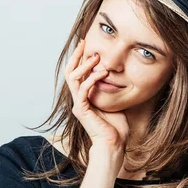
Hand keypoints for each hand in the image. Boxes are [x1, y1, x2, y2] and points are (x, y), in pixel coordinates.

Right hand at [65, 38, 129, 154]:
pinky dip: (92, 79)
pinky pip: (83, 90)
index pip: (78, 72)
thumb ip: (110, 88)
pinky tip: (102, 73)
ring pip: (73, 79)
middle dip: (77, 56)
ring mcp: (79, 104)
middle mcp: (78, 99)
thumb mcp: (114, 101)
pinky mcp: (82, 110)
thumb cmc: (116, 126)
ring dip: (84, 65)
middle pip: (70, 72)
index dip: (80, 58)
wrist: (114, 144)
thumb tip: (116, 74)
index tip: (88, 44)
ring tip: (96, 57)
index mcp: (84, 96)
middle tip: (85, 43)